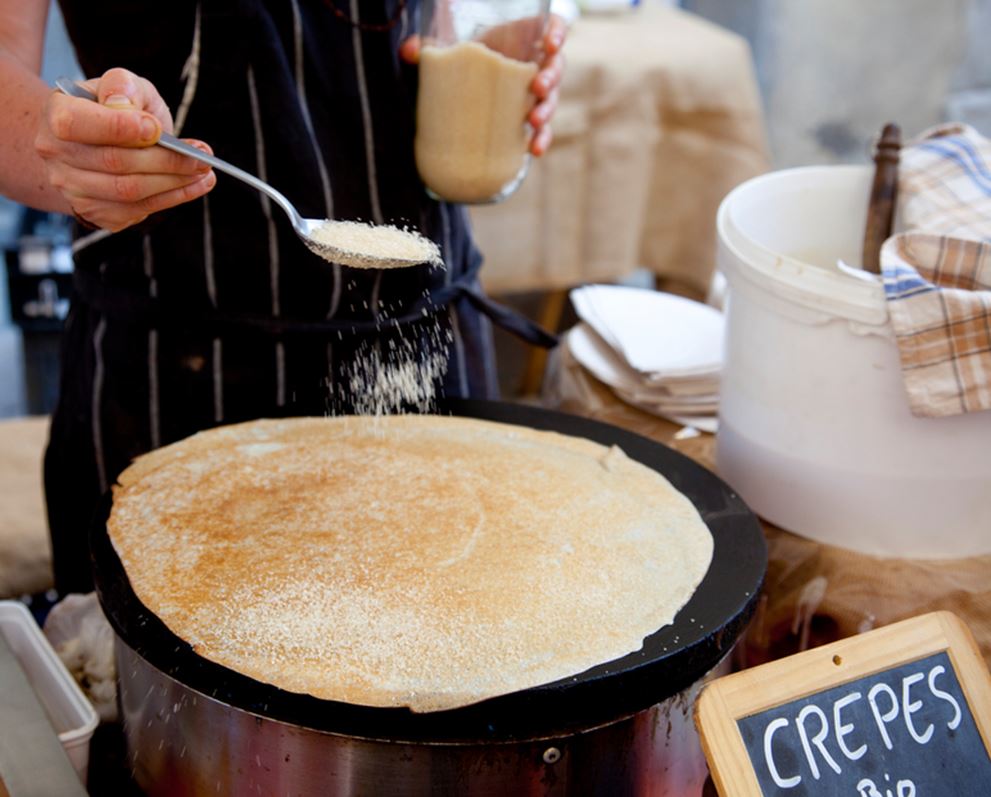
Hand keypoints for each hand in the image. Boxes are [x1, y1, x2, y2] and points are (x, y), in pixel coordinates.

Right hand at [34, 67, 215, 231]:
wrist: (100, 142)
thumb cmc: (115, 108)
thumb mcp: (122, 84)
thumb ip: (124, 87)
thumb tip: (126, 108)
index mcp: (56, 115)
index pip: (75, 124)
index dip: (118, 128)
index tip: (157, 129)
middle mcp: (57, 155)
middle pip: (114, 163)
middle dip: (166, 160)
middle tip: (203, 156)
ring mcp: (73, 189)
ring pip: (129, 192)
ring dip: (174, 183)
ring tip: (204, 172)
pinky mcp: (96, 213)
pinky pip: (137, 211)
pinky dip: (172, 198)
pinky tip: (194, 186)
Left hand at [399, 14, 567, 156]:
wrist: (468, 84)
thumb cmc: (468, 58)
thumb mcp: (452, 49)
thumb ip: (431, 47)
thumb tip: (408, 51)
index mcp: (525, 40)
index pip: (554, 29)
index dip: (558, 34)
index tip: (551, 44)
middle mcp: (536, 66)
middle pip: (556, 68)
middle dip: (552, 78)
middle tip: (538, 87)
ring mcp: (536, 94)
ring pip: (552, 100)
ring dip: (548, 110)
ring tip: (534, 120)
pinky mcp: (530, 119)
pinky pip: (543, 130)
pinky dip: (542, 140)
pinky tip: (534, 150)